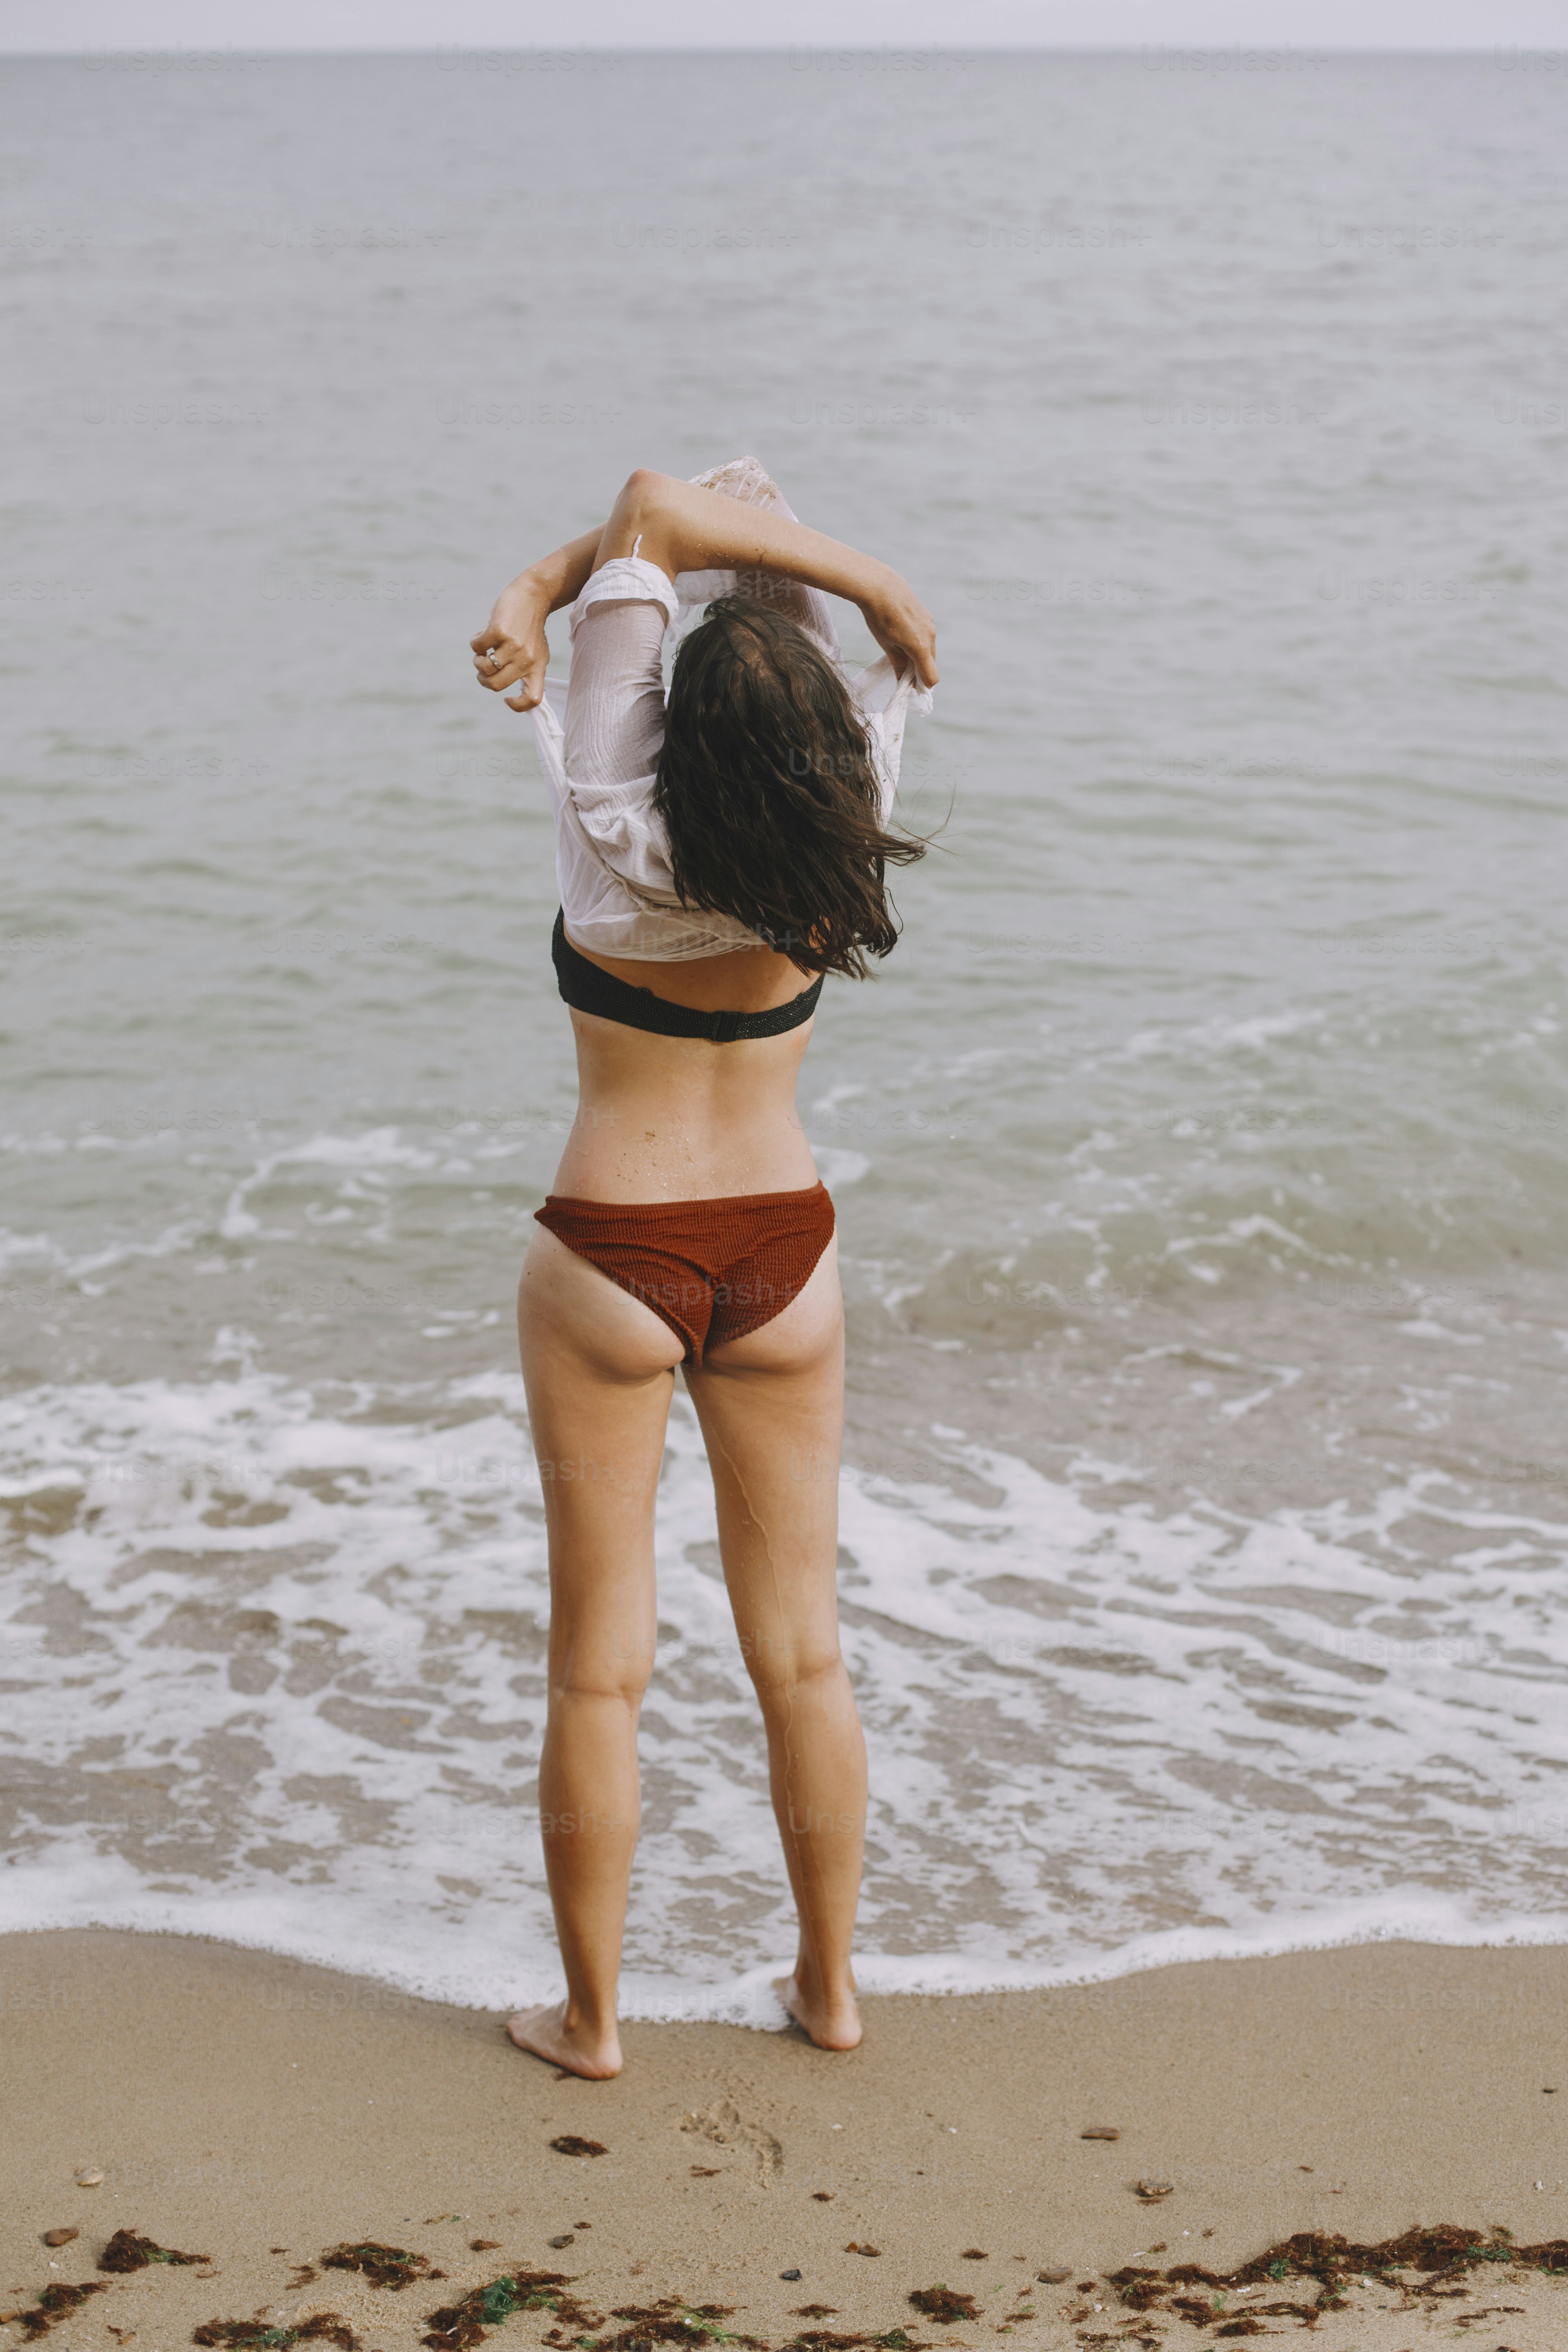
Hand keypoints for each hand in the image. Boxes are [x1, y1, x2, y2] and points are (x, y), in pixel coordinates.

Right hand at [471, 574, 549, 710]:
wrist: (534, 594)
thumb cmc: (530, 626)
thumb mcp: (534, 650)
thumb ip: (523, 668)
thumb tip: (500, 686)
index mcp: (537, 667)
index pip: (533, 698)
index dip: (518, 705)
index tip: (506, 698)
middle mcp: (527, 659)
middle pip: (497, 686)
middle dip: (483, 679)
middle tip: (482, 666)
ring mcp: (513, 646)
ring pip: (484, 668)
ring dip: (477, 660)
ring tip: (482, 649)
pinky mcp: (499, 631)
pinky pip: (477, 647)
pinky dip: (475, 642)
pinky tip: (481, 633)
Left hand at [857, 569, 938, 688]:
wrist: (879, 586)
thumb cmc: (880, 618)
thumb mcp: (887, 645)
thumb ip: (899, 665)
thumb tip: (903, 680)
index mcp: (921, 647)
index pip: (932, 677)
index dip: (922, 685)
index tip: (909, 686)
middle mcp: (930, 636)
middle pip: (930, 663)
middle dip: (919, 670)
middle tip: (901, 670)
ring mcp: (929, 624)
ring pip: (928, 648)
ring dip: (918, 654)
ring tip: (898, 648)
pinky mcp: (926, 615)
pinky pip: (926, 635)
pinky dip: (918, 641)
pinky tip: (901, 633)